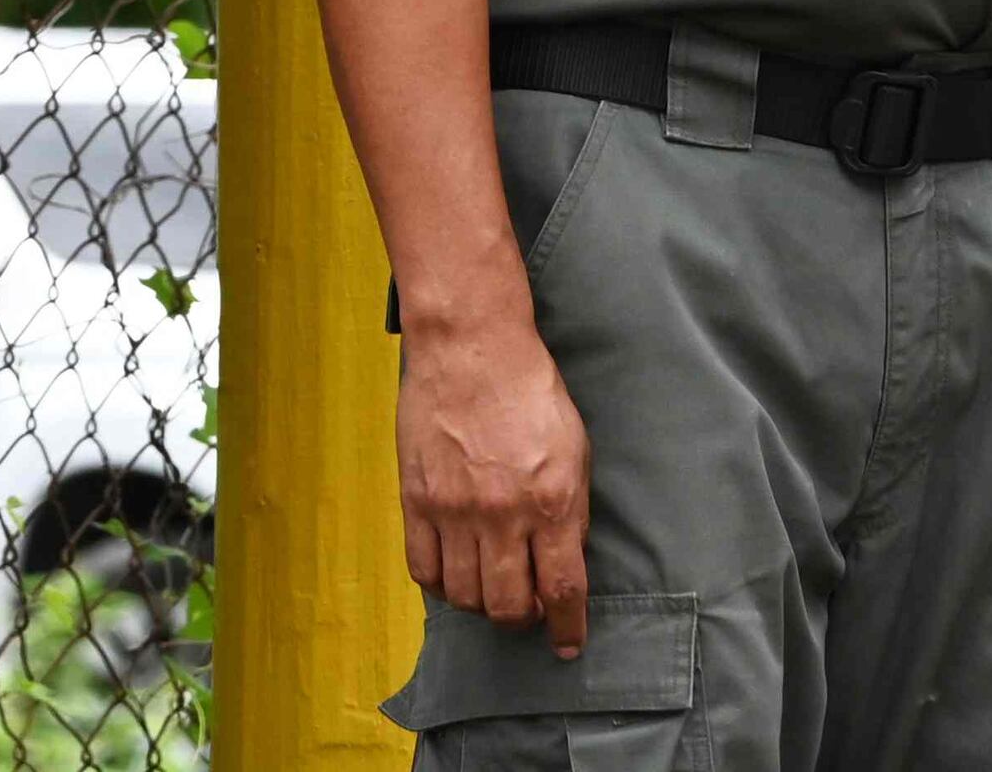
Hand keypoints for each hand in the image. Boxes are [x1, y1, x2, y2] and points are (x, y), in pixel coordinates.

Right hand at [401, 306, 594, 657]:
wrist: (470, 349)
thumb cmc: (529, 393)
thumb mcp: (575, 452)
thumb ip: (571, 513)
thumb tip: (561, 564)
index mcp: (552, 502)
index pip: (563, 591)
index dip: (567, 628)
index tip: (567, 643)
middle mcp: (502, 514)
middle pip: (509, 606)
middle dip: (522, 618)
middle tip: (526, 605)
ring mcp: (454, 509)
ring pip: (465, 596)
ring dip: (481, 604)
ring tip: (488, 585)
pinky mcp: (416, 498)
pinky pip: (423, 569)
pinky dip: (441, 585)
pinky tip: (453, 572)